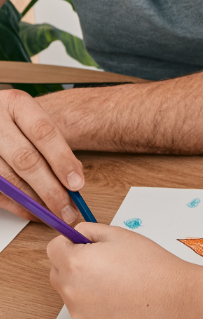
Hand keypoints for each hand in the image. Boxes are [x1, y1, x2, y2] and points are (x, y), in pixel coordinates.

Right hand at [0, 88, 83, 224]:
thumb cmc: (15, 121)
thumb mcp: (34, 119)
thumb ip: (52, 145)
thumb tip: (74, 181)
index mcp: (15, 103)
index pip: (43, 132)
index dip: (62, 160)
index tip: (77, 184)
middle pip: (26, 159)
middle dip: (50, 189)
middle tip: (68, 210)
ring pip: (9, 180)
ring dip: (34, 202)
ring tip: (54, 214)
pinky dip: (17, 206)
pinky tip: (34, 211)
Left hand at [47, 223, 190, 318]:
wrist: (173, 300)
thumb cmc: (151, 266)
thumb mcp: (120, 234)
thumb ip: (90, 231)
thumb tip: (76, 234)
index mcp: (75, 262)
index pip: (53, 248)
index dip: (70, 242)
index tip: (86, 244)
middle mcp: (71, 289)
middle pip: (57, 271)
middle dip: (73, 262)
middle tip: (105, 260)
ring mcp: (79, 311)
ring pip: (70, 291)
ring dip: (84, 282)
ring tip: (116, 279)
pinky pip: (83, 308)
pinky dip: (95, 301)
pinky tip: (120, 295)